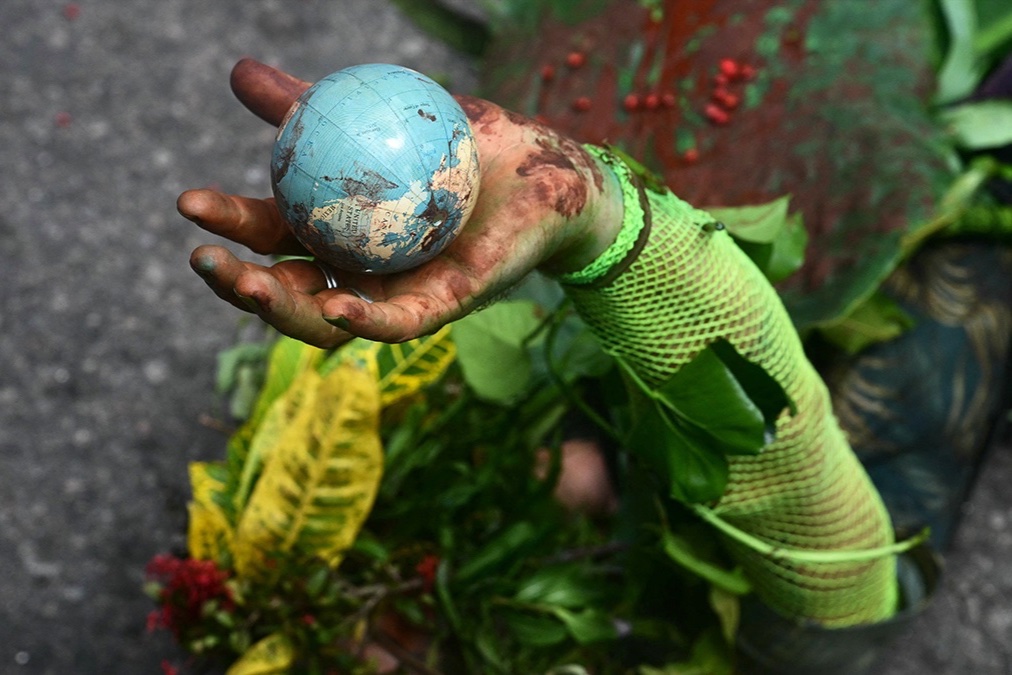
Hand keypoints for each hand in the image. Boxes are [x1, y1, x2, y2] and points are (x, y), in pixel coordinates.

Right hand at [178, 58, 621, 346]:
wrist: (544, 167)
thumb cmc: (464, 141)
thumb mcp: (379, 114)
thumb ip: (311, 106)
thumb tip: (239, 72)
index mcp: (336, 228)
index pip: (270, 234)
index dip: (227, 225)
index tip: (188, 202)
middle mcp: (357, 268)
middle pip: (284, 291)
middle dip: (235, 283)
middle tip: (204, 256)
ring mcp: (394, 293)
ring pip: (326, 321)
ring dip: (283, 312)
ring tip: (249, 284)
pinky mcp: (440, 309)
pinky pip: (395, 325)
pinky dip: (363, 321)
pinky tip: (336, 307)